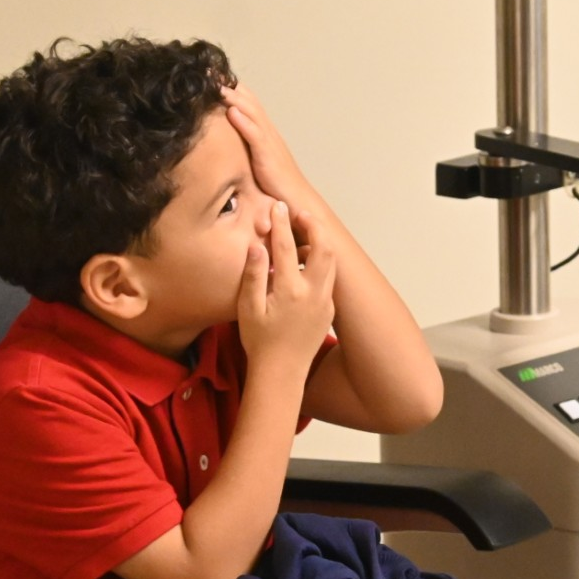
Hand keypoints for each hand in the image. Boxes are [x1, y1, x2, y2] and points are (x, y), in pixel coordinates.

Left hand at [223, 87, 323, 219]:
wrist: (298, 202)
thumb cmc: (277, 186)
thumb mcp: (257, 162)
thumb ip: (245, 149)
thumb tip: (224, 144)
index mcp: (265, 132)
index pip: (247, 103)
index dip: (231, 87)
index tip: (212, 75)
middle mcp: (268, 131)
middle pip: (248, 101)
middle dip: (229, 84)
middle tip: (209, 69)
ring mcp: (269, 142)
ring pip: (252, 113)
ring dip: (234, 97)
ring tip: (216, 83)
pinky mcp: (268, 156)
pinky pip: (255, 135)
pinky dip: (244, 122)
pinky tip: (232, 111)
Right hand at [238, 201, 335, 378]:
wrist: (282, 373)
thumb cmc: (260, 342)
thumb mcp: (248, 308)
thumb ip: (253, 275)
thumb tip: (257, 246)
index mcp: (290, 290)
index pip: (286, 247)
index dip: (281, 223)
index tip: (277, 206)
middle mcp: (313, 293)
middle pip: (322, 247)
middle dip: (313, 225)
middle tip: (300, 213)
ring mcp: (324, 301)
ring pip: (330, 262)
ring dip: (320, 243)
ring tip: (306, 232)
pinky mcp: (328, 310)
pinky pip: (329, 278)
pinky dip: (321, 262)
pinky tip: (308, 261)